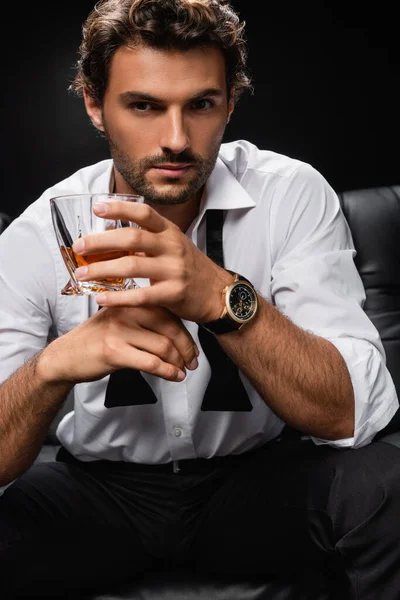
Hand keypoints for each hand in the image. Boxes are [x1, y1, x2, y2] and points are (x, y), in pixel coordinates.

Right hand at [39, 305, 198, 384]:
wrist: (66, 356)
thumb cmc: (97, 340)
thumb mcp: (121, 320)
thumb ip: (145, 320)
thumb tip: (180, 333)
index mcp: (131, 301)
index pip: (168, 314)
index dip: (186, 333)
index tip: (193, 348)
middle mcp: (126, 311)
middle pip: (170, 328)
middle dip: (186, 348)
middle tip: (193, 362)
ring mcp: (120, 330)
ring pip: (163, 346)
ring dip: (178, 362)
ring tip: (183, 371)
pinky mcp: (114, 350)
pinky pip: (151, 362)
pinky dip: (167, 371)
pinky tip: (174, 376)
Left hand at [72, 201, 233, 322]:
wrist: (218, 293)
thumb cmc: (190, 269)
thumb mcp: (172, 247)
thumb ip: (146, 241)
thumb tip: (109, 237)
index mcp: (170, 232)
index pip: (144, 213)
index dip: (120, 208)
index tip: (97, 208)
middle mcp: (172, 247)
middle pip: (132, 237)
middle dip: (101, 242)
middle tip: (79, 246)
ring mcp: (174, 270)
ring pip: (132, 266)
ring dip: (102, 270)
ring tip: (82, 274)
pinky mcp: (174, 294)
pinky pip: (141, 296)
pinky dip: (118, 298)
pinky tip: (101, 299)